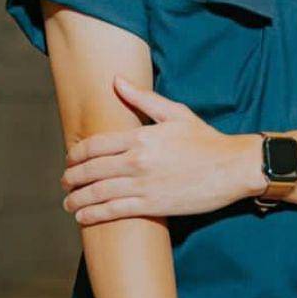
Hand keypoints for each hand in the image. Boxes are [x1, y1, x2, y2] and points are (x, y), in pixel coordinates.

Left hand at [60, 75, 266, 223]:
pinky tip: (83, 217)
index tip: (70, 159)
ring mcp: (143, 185)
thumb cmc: (206, 139)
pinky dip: (93, 215)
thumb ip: (142, 98)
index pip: (95, 145)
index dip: (76, 154)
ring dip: (77, 199)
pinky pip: (114, 211)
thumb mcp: (176, 113)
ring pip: (98, 193)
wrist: (232, 167)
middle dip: (72, 178)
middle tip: (65, 183)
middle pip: (91, 170)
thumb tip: (116, 80)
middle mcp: (137, 161)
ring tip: (69, 203)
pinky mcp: (152, 206)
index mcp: (141, 137)